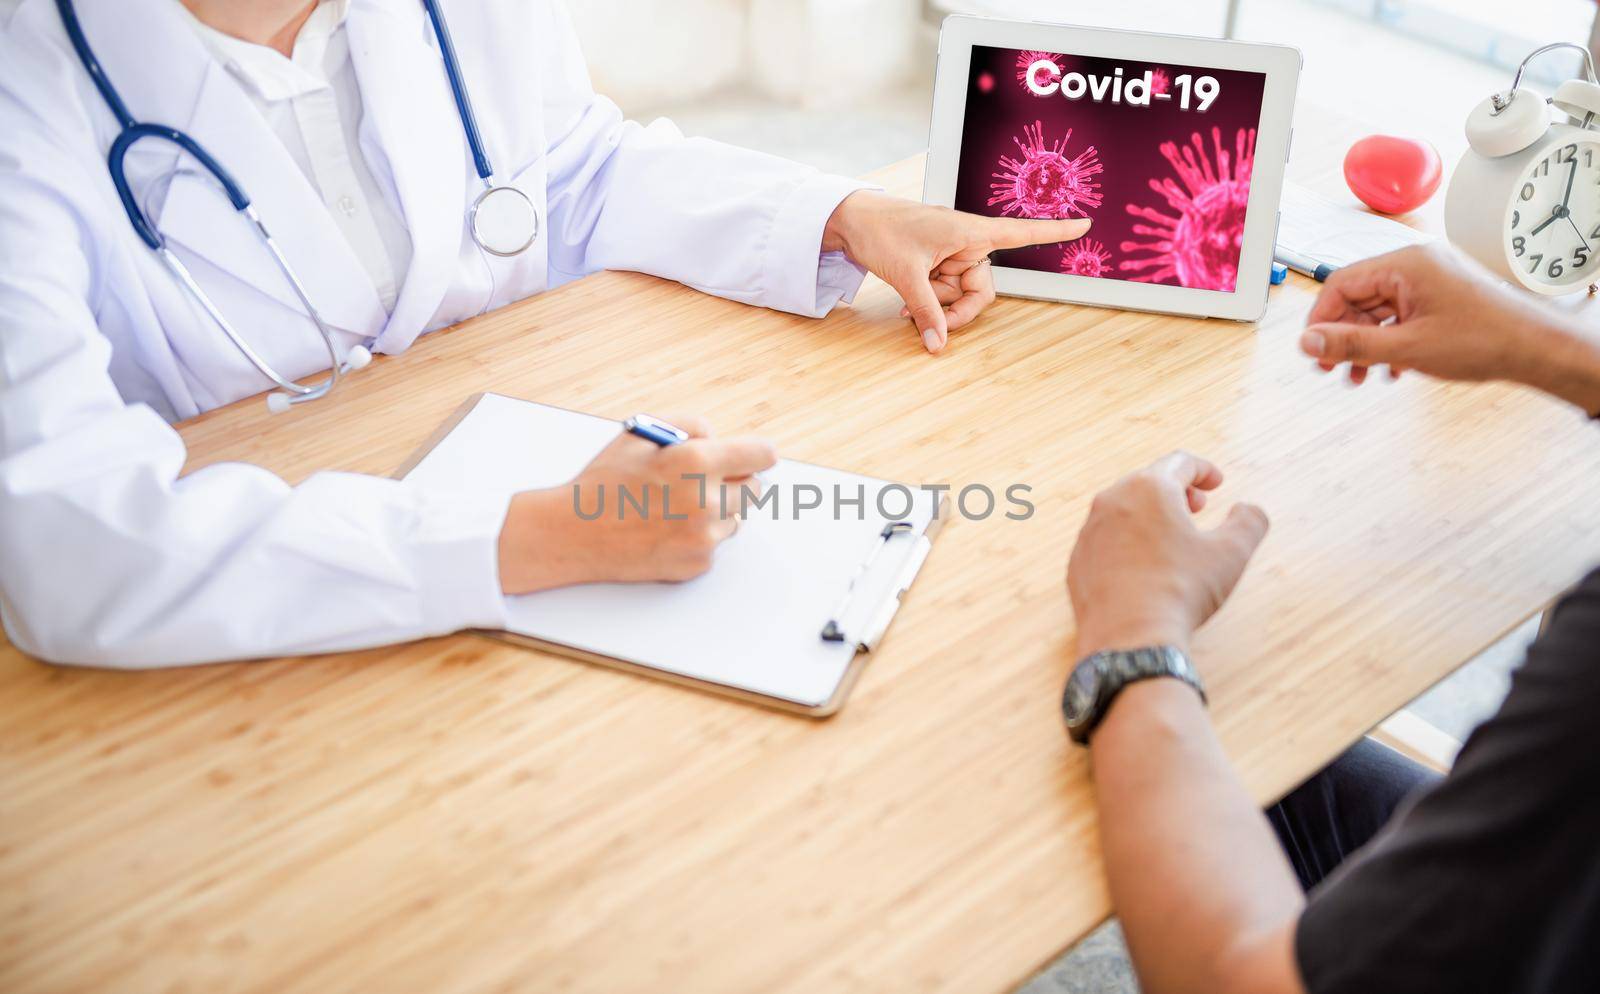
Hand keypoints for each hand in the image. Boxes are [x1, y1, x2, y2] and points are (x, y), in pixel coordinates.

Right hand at [497, 415, 775, 593]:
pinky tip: (665, 531)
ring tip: (675, 508)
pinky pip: (714, 545)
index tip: (760, 456)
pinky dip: (698, 538)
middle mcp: (706, 501)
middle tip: (710, 481)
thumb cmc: (604, 482)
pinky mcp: (697, 564)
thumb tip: (718, 438)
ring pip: (736, 519)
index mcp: (696, 462)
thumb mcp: (640, 434)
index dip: (759, 453)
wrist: (574, 533)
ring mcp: (704, 537)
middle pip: (755, 490)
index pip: (760, 455)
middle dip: (737, 482)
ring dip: (717, 512)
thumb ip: (689, 425)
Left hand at [823, 191, 1091, 353]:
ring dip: (937, 305)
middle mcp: (967, 241)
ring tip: (906, 301)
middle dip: (957, 309)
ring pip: (960, 294)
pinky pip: (944, 292)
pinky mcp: (937, 262)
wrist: (850, 221)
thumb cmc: (881, 232)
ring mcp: (951, 253)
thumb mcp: (906, 275)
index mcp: (970, 231)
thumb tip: (938, 345)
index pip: (1021, 233)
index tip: (1085, 224)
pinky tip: (904, 304)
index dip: (1054, 232)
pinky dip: (929, 302)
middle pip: (983, 289)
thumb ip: (926, 312)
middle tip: (930, 323)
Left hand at [1067, 452, 1268, 657]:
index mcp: (1149, 488)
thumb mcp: (1231, 554)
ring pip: (1122, 511)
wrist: (1129, 638)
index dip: (1203, 470)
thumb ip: (1249, 522)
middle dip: (1176, 490)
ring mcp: (1088, 532)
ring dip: (1149, 516)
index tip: (1216, 483)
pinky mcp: (1077, 562)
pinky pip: (1105, 541)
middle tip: (1197, 507)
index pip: (1180, 463)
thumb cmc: (1182, 590)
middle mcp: (1111, 501)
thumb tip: (1249, 510)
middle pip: (1147, 482)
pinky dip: (1126, 543)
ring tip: (1170, 536)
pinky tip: (1143, 566)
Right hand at [1300, 243, 1583, 387]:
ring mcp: (1430, 280)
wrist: (1535, 349)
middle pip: (1358, 297)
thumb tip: (1307, 343)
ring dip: (1365, 344)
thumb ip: (1351, 344)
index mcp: (1406, 264)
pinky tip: (1390, 368)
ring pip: (1378, 311)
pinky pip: (1399, 315)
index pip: (1341, 283)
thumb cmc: (1484, 340)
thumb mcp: (1406, 348)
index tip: (1313, 350)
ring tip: (1360, 375)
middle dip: (1343, 336)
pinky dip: (1388, 341)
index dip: (1321, 319)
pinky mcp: (1439, 297)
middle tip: (1332, 369)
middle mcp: (1416, 265)